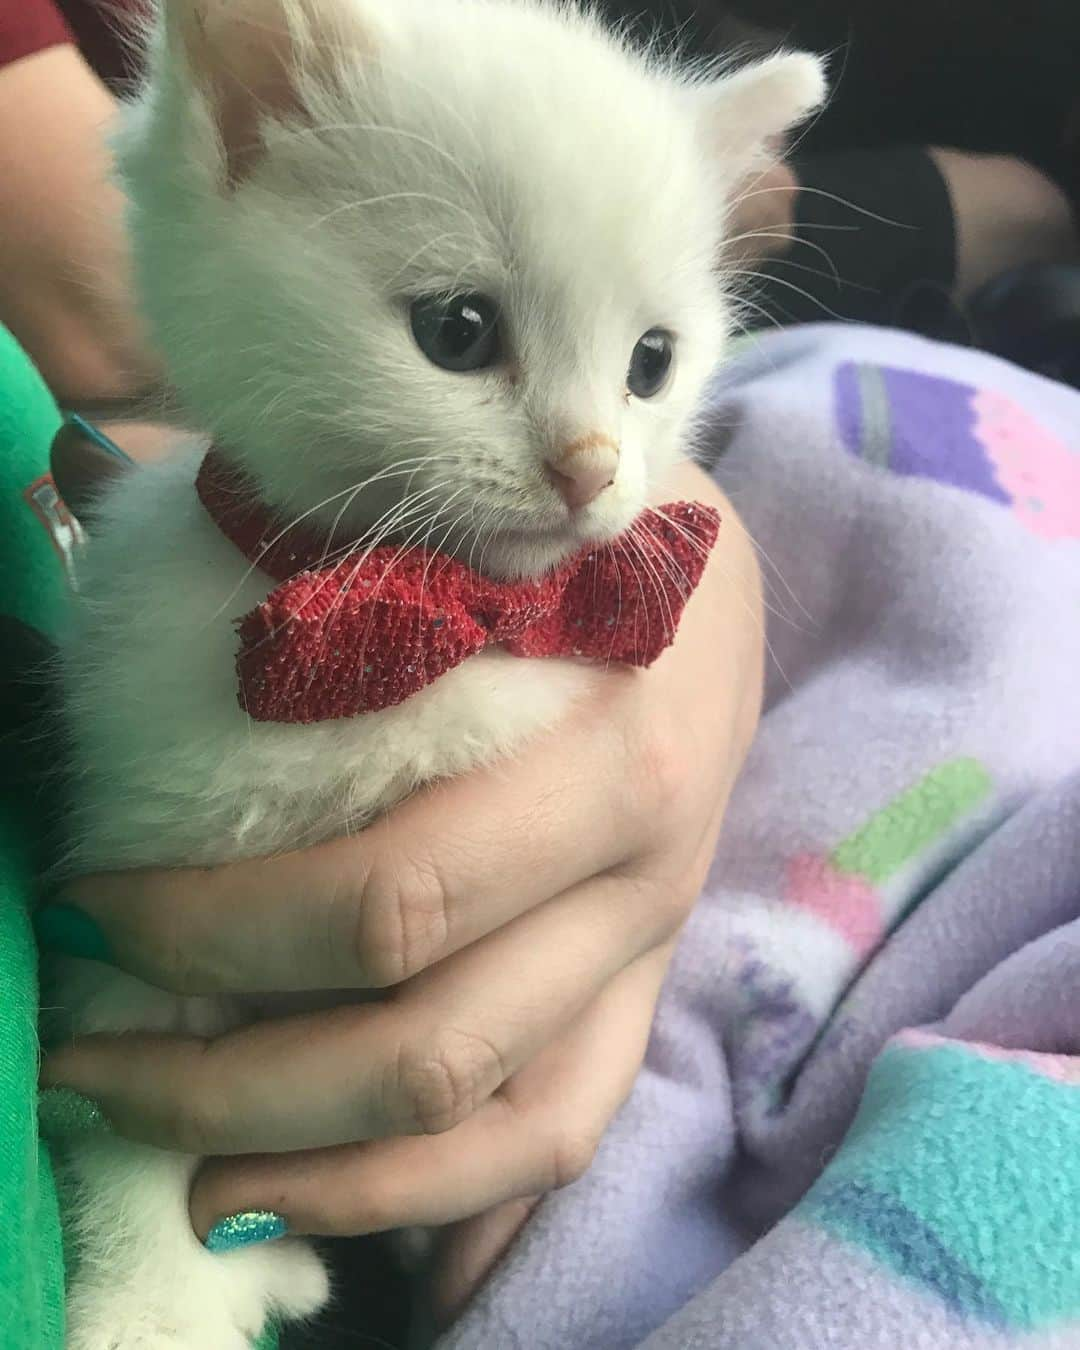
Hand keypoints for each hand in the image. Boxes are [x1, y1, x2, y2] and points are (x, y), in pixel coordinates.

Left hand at [42, 426, 763, 1316]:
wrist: (719, 579)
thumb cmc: (579, 533)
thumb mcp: (478, 515)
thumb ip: (301, 520)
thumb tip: (73, 475)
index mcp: (607, 751)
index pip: (389, 895)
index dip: (214, 928)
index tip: (86, 900)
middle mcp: (641, 872)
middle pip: (423, 1036)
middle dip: (231, 1075)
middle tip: (92, 1054)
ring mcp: (650, 945)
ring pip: (492, 1121)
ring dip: (327, 1175)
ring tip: (192, 1183)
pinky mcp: (644, 986)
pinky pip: (563, 1132)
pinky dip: (457, 1206)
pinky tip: (354, 1225)